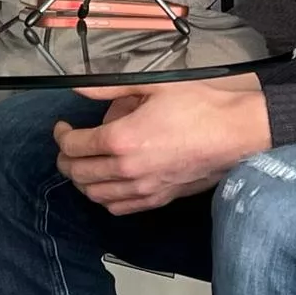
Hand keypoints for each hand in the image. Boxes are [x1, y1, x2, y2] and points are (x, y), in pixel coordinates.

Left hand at [52, 76, 271, 215]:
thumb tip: (79, 86)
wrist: (234, 132)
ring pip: (95, 194)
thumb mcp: (154, 86)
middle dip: (65, 159)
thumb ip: (110, 88)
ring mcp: (142, 187)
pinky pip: (119, 208)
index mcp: (122, 138)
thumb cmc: (200, 107)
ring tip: (83, 166)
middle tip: (67, 147)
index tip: (63, 128)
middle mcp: (127, 168)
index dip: (61, 136)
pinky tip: (107, 187)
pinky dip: (104, 199)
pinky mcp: (158, 199)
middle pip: (78, 173)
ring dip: (82, 181)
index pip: (74, 145)